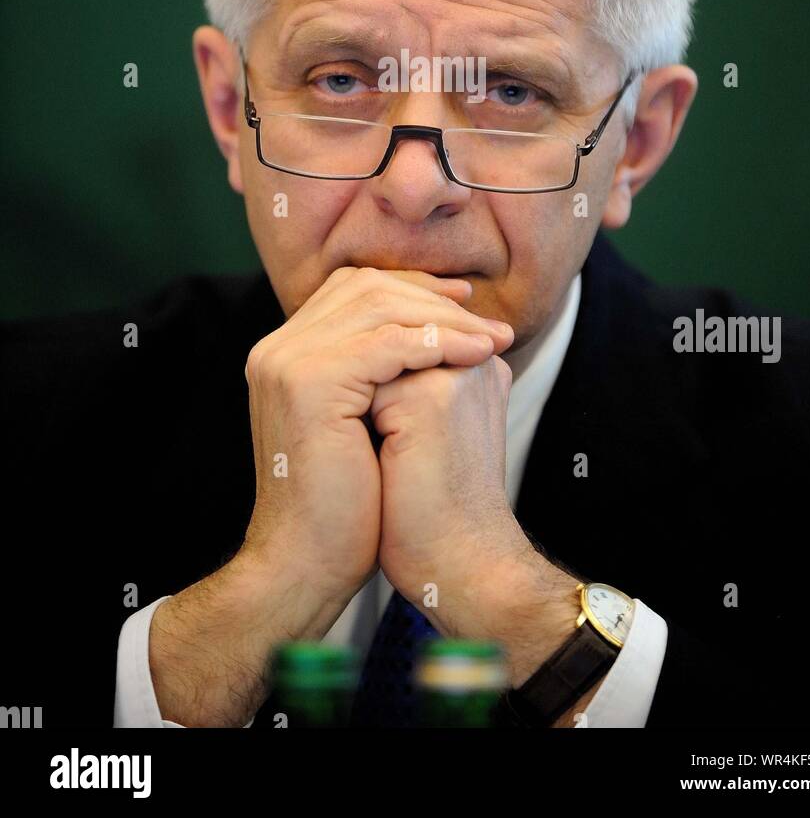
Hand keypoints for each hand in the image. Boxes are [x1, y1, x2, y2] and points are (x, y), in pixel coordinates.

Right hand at [238, 267, 514, 608]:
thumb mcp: (364, 421)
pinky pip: (386, 344)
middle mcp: (277, 349)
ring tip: (491, 339)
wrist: (310, 563)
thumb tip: (442, 329)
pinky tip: (474, 355)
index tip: (463, 302)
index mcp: (285, 353)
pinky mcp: (309, 383)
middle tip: (485, 317)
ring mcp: (288, 362)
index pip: (352, 289)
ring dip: (444, 319)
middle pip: (366, 287)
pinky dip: (437, 342)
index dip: (412, 288)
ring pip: (379, 308)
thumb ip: (382, 371)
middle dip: (432, 298)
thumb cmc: (347, 504)